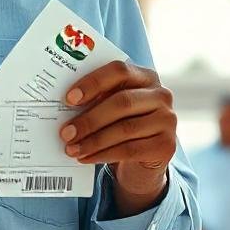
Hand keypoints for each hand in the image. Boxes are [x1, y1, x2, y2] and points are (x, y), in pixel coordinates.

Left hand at [59, 60, 175, 210]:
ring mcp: (167, 120)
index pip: (119, 71)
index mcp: (145, 76)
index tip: (69, 98)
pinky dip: (102, 155)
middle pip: (121, 102)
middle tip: (65, 132)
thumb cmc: (121, 123)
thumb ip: (96, 100)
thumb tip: (62, 107)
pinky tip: (85, 158)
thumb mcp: (111, 107)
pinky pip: (129, 150)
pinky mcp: (166, 146)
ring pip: (124, 129)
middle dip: (89, 119)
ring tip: (71, 148)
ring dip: (93, 141)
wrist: (145, 155)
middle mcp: (161, 95)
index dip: (92, 83)